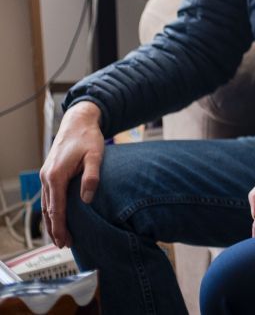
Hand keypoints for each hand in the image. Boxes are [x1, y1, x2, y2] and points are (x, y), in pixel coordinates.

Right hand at [39, 102, 104, 247]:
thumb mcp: (95, 155)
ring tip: (59, 237)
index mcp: (56, 176)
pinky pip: (47, 197)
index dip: (61, 227)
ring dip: (51, 222)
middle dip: (55, 229)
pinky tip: (56, 217)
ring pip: (45, 205)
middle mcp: (47, 178)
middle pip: (48, 210)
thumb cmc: (88, 137)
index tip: (66, 241)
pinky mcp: (49, 173)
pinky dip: (50, 210)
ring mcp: (46, 175)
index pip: (57, 209)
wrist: (77, 121)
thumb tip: (87, 199)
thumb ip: (92, 176)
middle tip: (64, 245)